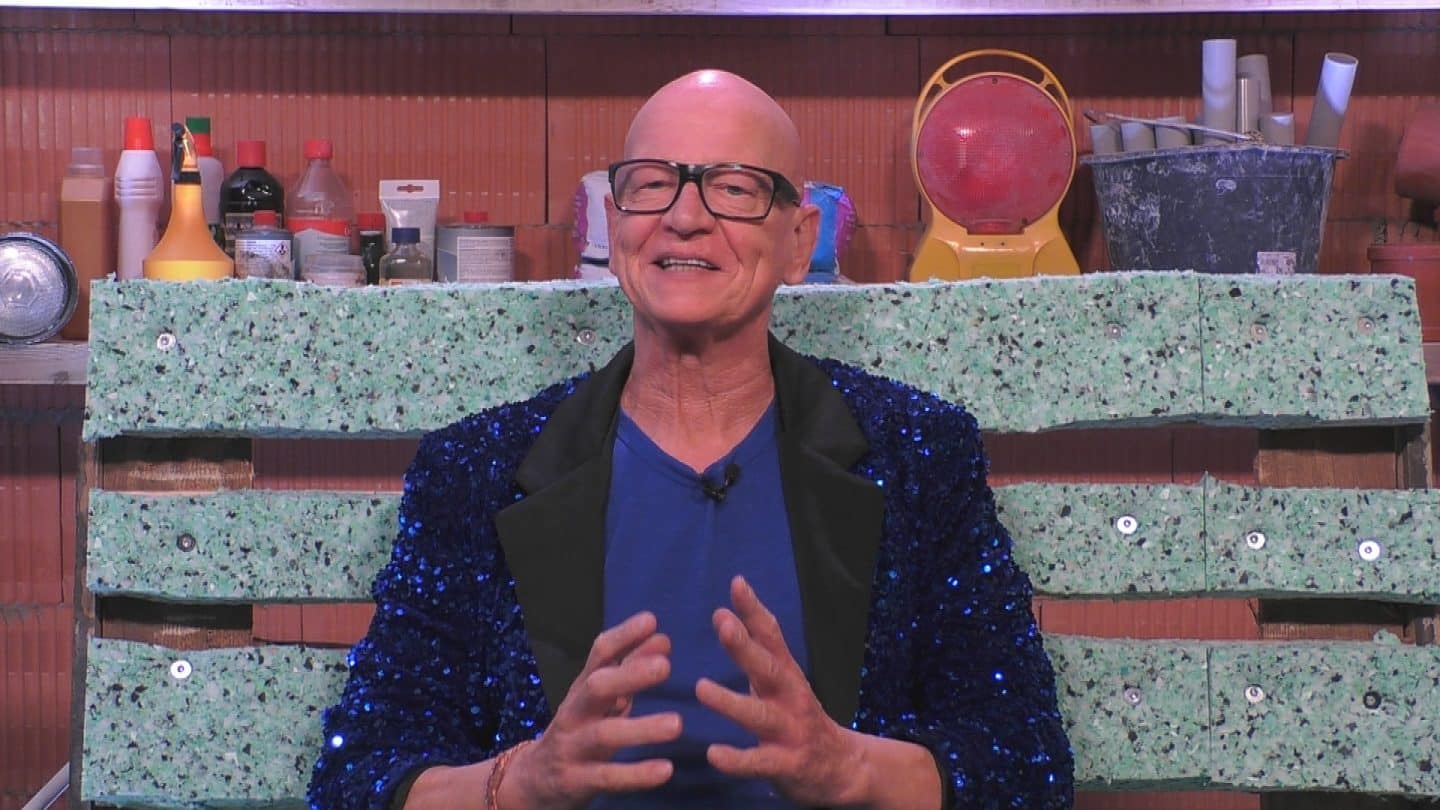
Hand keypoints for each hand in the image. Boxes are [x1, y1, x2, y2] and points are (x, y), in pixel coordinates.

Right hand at [502, 611, 681, 809]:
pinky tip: (665, 769)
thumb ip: (630, 669)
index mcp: (583, 688)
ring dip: (641, 728)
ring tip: (677, 724)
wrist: (532, 781)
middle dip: (629, 675)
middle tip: (665, 666)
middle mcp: (574, 712)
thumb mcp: (602, 699)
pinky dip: (636, 774)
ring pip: (604, 735)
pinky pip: (607, 777)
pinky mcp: (576, 781)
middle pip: (597, 688)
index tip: (651, 621)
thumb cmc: (579, 730)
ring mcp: (573, 747)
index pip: (599, 655)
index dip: (623, 636)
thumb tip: (662, 638)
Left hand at [696, 576, 870, 806]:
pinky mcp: (786, 764)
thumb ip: (755, 651)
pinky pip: (759, 763)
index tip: (737, 583)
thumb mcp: (781, 680)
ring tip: (702, 688)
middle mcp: (791, 697)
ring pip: (759, 715)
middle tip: (723, 623)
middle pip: (768, 668)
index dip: (754, 610)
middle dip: (745, 645)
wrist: (843, 768)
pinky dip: (737, 759)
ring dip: (731, 702)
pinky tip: (714, 754)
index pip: (772, 636)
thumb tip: (722, 614)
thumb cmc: (797, 717)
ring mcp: (790, 731)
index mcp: (786, 674)